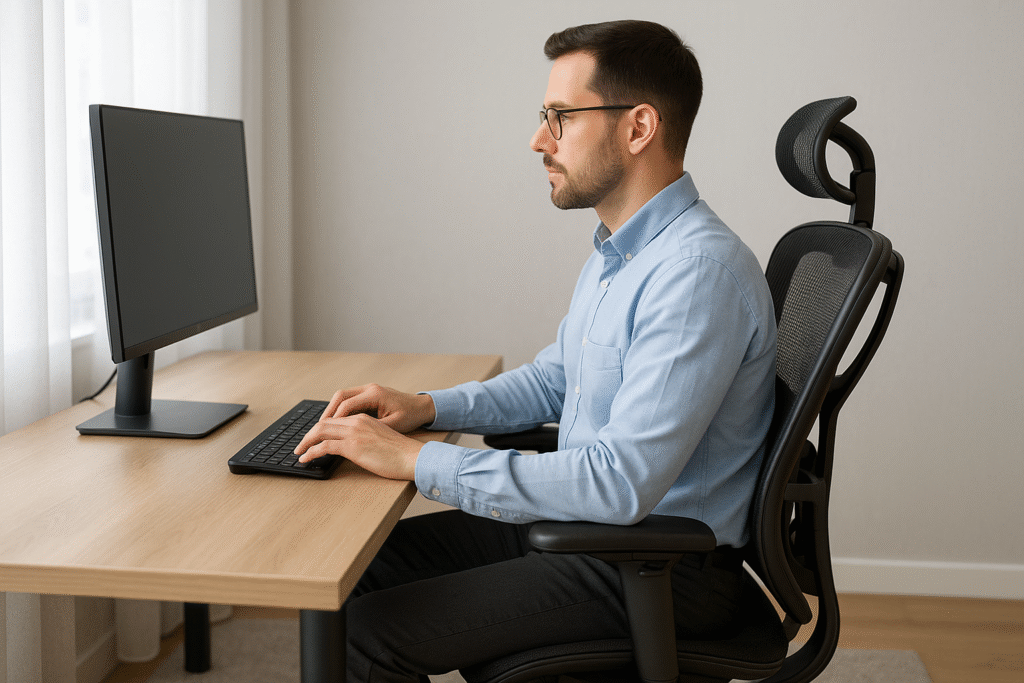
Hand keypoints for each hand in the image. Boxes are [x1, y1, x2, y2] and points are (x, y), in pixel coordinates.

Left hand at [294, 413, 420, 480]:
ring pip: (320, 432)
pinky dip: (311, 452)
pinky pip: (324, 446)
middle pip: (323, 423)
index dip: (320, 428)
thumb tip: (354, 448)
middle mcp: (356, 421)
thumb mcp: (381, 438)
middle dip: (309, 434)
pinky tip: (305, 459)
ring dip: (306, 442)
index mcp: (363, 418)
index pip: (334, 419)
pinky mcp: (352, 446)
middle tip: (300, 445)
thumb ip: (366, 437)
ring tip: (299, 452)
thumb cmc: (401, 452)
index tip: (312, 438)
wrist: (412, 456)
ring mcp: (353, 432)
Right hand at [319, 384, 435, 433]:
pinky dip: (340, 410)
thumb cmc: (411, 416)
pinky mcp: (369, 394)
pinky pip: (349, 399)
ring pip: (342, 396)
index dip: (334, 419)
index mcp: (375, 394)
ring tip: (322, 426)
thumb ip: (373, 429)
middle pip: (340, 396)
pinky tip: (336, 423)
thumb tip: (354, 438)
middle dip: (327, 412)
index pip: (346, 404)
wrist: (422, 407)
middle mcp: (369, 388)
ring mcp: (368, 390)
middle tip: (317, 428)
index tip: (324, 431)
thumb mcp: (394, 425)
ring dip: (332, 410)